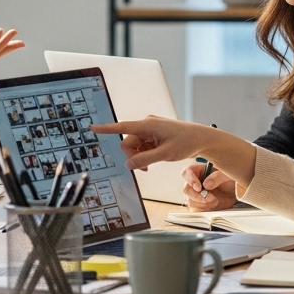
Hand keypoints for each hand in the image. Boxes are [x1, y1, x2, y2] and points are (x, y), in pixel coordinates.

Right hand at [89, 116, 213, 170]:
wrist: (200, 138)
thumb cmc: (186, 142)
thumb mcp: (165, 154)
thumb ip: (145, 159)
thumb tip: (128, 164)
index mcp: (148, 125)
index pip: (122, 127)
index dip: (106, 129)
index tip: (92, 128)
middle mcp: (146, 124)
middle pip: (128, 142)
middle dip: (133, 156)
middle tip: (145, 169)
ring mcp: (149, 129)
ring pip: (134, 146)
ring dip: (140, 157)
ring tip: (151, 165)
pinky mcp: (152, 134)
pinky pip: (142, 145)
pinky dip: (144, 154)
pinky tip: (154, 158)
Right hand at [182, 166, 236, 210]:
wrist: (236, 191)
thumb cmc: (230, 178)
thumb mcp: (227, 174)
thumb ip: (217, 176)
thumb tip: (206, 184)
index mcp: (198, 171)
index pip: (187, 172)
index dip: (190, 180)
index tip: (199, 187)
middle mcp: (194, 183)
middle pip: (186, 189)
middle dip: (197, 196)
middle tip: (211, 198)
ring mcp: (196, 195)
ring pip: (191, 201)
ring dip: (203, 204)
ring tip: (216, 201)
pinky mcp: (200, 205)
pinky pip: (196, 210)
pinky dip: (204, 210)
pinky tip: (213, 206)